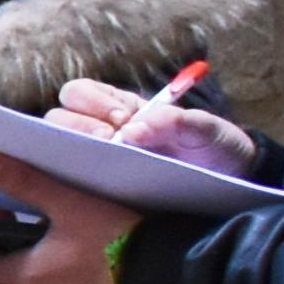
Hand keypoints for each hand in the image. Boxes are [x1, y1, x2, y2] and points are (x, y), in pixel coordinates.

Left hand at [0, 153, 132, 283]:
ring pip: (44, 279)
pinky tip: (82, 244)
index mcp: (32, 276)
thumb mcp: (70, 203)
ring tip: (46, 222)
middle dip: (4, 244)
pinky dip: (64, 264)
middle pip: (12, 272)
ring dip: (36, 253)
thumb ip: (26, 183)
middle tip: (9, 214)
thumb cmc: (118, 240)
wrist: (174, 274)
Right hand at [48, 77, 255, 175]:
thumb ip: (175, 122)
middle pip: (57, 117)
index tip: (120, 117)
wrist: (228, 181)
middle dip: (77, 126)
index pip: (80, 93)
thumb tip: (132, 132)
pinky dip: (69, 181)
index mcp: (122, 108)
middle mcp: (100, 130)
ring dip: (71, 152)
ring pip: (56, 147)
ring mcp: (95, 160)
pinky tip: (92, 186)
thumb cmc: (213, 147)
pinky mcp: (95, 189)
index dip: (91, 102)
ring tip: (100, 164)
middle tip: (108, 142)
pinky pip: (67, 183)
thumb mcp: (205, 129)